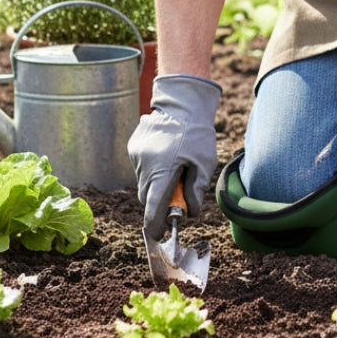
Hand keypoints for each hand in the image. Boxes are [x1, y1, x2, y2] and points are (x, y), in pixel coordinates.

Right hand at [128, 73, 221, 239]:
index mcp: (162, 172)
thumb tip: (191, 213)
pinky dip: (151, 169)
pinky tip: (165, 156)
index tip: (158, 234)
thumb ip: (195, 190)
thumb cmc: (197, 133)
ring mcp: (136, 156)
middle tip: (175, 200)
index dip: (155, 225)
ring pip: (142, 182)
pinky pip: (140, 167)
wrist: (182, 103)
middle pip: (145, 198)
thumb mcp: (204, 163)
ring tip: (173, 168)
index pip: (152, 208)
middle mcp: (144, 166)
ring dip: (155, 184)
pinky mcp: (132, 147)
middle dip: (157, 203)